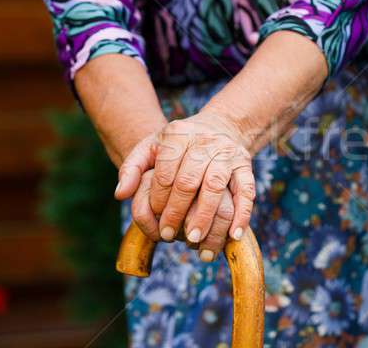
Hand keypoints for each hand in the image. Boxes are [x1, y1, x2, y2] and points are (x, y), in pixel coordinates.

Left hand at [116, 110, 254, 243]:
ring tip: (194, 240)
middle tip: (169, 236)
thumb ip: (131, 168)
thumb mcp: (151, 147)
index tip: (154, 222)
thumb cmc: (179, 146)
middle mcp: (204, 142)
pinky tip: (234, 235)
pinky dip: (242, 214)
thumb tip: (121, 194)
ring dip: (205, 216)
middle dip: (177, 212)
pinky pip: (246, 191)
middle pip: (188, 180)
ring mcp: (227, 153)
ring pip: (215, 186)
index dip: (158, 200)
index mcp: (178, 135)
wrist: (219, 128)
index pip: (165, 172)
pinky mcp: (245, 165)